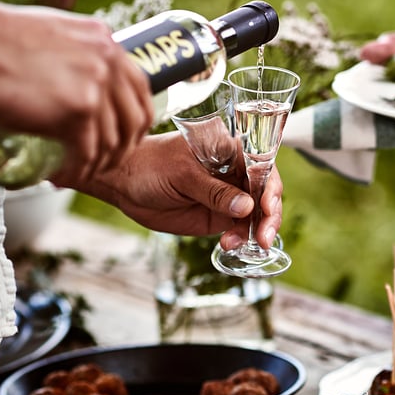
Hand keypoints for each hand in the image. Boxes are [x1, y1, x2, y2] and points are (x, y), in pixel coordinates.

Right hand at [0, 2, 153, 182]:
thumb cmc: (1, 40)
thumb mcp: (55, 34)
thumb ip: (78, 53)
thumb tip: (83, 77)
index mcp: (105, 41)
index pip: (139, 87)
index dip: (136, 117)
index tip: (126, 136)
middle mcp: (109, 60)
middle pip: (135, 117)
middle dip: (125, 147)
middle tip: (108, 162)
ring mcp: (97, 84)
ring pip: (112, 140)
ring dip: (99, 163)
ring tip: (82, 172)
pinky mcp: (79, 108)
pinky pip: (88, 151)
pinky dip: (79, 170)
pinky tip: (66, 175)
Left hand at [78, 132, 282, 248]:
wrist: (124, 184)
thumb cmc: (150, 166)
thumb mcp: (181, 175)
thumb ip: (214, 191)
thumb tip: (247, 206)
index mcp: (229, 149)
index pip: (261, 164)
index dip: (270, 185)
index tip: (266, 206)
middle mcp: (234, 171)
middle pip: (265, 191)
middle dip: (269, 214)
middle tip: (264, 236)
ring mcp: (228, 194)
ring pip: (256, 213)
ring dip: (255, 230)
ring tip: (236, 243)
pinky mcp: (218, 215)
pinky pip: (240, 228)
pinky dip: (241, 238)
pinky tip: (229, 245)